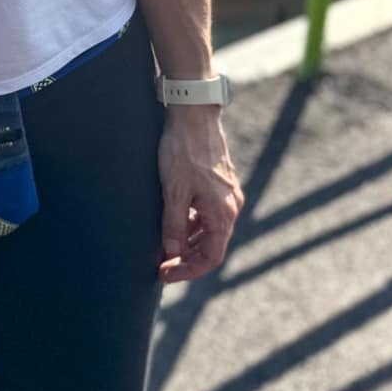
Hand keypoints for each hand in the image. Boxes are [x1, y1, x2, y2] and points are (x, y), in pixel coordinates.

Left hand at [158, 108, 242, 284]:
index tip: (165, 274)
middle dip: (186, 259)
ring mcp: (226, 196)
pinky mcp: (219, 185)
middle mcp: (230, 207)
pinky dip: (191, 224)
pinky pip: (207, 215)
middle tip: (161, 266)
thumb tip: (171, 253)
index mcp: (223, 213)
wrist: (194, 116)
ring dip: (188, 242)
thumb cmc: (182, 152)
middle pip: (211, 246)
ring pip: (209, 230)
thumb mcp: (173, 192)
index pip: (210, 257)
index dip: (188, 270)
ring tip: (164, 248)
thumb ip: (173, 226)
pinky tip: (174, 224)